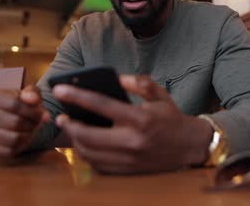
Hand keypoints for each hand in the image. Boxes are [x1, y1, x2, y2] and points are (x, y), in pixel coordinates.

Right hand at [0, 85, 49, 158]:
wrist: (6, 119)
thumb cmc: (19, 105)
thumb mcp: (28, 94)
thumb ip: (33, 93)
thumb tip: (34, 100)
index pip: (15, 105)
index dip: (33, 112)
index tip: (42, 115)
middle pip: (15, 122)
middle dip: (31, 125)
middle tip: (36, 125)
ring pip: (13, 139)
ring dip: (27, 137)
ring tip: (30, 132)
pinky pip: (7, 152)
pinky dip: (19, 148)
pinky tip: (22, 141)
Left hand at [53, 75, 212, 173]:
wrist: (190, 146)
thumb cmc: (171, 117)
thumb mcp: (160, 94)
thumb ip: (139, 83)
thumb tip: (116, 78)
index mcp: (140, 118)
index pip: (101, 105)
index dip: (77, 96)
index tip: (59, 89)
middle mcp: (132, 141)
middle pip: (88, 135)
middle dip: (69, 125)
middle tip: (61, 117)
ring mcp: (129, 159)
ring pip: (90, 153)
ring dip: (75, 141)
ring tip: (71, 129)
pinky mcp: (128, 171)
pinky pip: (98, 165)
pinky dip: (87, 154)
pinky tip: (84, 143)